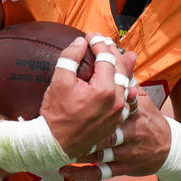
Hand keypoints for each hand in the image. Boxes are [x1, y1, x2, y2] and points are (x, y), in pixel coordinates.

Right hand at [39, 34, 133, 159]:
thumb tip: (80, 42)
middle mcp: (117, 101)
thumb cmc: (55, 114)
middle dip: (111, 52)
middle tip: (103, 42)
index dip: (98, 43)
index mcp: (105, 90)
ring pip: (125, 83)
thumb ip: (70, 57)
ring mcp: (118, 112)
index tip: (90, 36)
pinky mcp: (116, 121)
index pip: (106, 58)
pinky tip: (120, 79)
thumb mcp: (59, 81)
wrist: (55, 144)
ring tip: (118, 55)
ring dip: (119, 67)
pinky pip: (124, 98)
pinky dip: (121, 85)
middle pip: (120, 68)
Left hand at [60, 83, 172, 180]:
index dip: (99, 87)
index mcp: (133, 110)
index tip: (80, 80)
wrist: (167, 150)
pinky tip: (64, 170)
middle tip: (61, 114)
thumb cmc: (148, 119)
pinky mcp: (122, 168)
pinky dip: (81, 173)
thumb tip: (126, 52)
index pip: (116, 95)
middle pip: (107, 123)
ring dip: (80, 148)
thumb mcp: (143, 99)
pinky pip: (100, 172)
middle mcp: (130, 130)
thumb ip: (130, 77)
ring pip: (101, 149)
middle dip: (85, 120)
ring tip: (59, 145)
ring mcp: (126, 151)